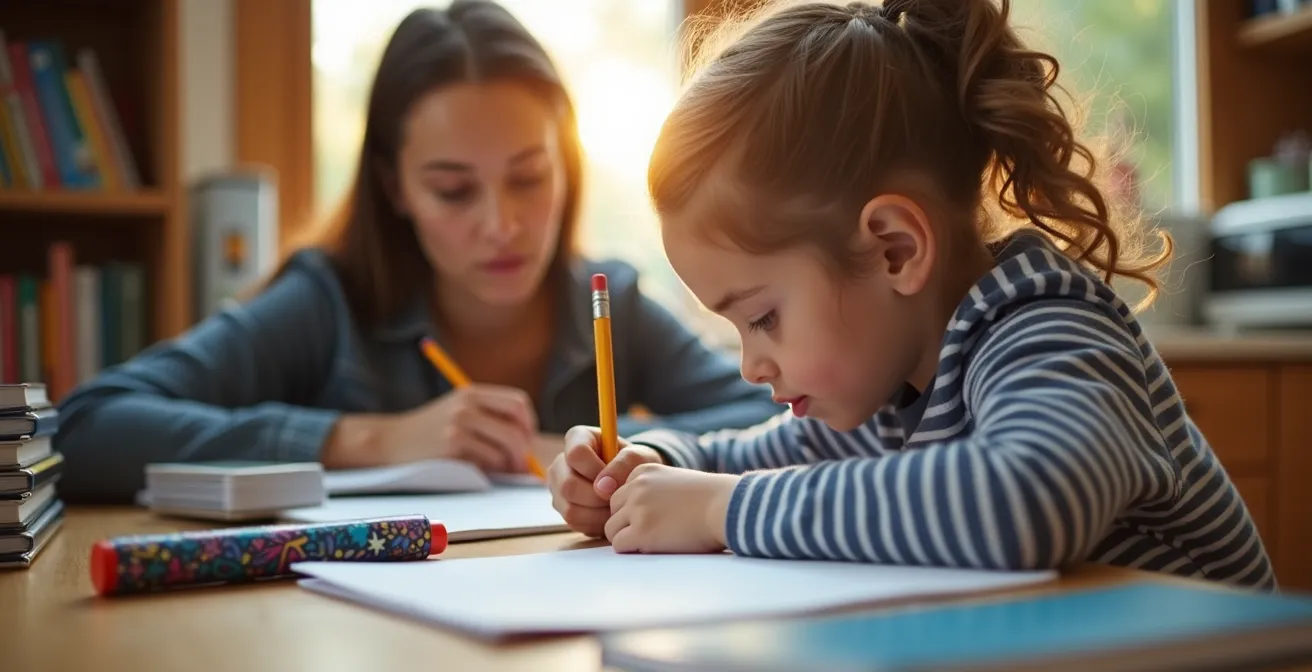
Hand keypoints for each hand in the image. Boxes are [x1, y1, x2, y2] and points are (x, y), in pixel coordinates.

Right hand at [379, 384, 536, 472]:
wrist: (390, 441)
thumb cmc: (429, 431)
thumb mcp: (457, 410)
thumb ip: (488, 416)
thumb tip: (526, 441)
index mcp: (472, 393)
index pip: (517, 403)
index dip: (529, 423)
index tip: (527, 439)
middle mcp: (467, 405)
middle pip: (516, 428)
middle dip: (524, 450)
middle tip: (521, 464)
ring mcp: (459, 425)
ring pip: (505, 448)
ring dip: (508, 464)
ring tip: (502, 469)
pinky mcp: (451, 447)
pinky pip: (488, 461)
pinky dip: (491, 470)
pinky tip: (480, 470)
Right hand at [547, 425, 663, 536]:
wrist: (632, 482)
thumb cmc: (634, 464)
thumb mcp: (638, 457)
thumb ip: (624, 464)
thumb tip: (603, 486)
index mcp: (577, 438)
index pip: (576, 454)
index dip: (595, 469)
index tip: (612, 476)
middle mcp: (561, 462)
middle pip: (567, 485)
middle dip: (597, 497)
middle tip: (616, 497)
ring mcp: (558, 487)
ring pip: (569, 508)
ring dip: (597, 513)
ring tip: (615, 506)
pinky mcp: (562, 508)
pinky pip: (573, 522)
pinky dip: (594, 523)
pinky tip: (607, 514)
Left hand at [606, 465, 739, 553]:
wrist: (727, 507)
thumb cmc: (710, 499)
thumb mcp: (675, 481)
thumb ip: (653, 491)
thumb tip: (635, 515)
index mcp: (644, 471)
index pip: (620, 493)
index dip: (633, 510)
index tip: (654, 517)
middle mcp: (636, 487)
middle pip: (612, 511)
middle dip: (626, 524)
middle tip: (651, 533)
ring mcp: (637, 509)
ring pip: (611, 529)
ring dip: (628, 538)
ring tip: (654, 542)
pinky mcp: (641, 532)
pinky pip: (619, 545)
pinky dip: (632, 550)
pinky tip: (654, 548)